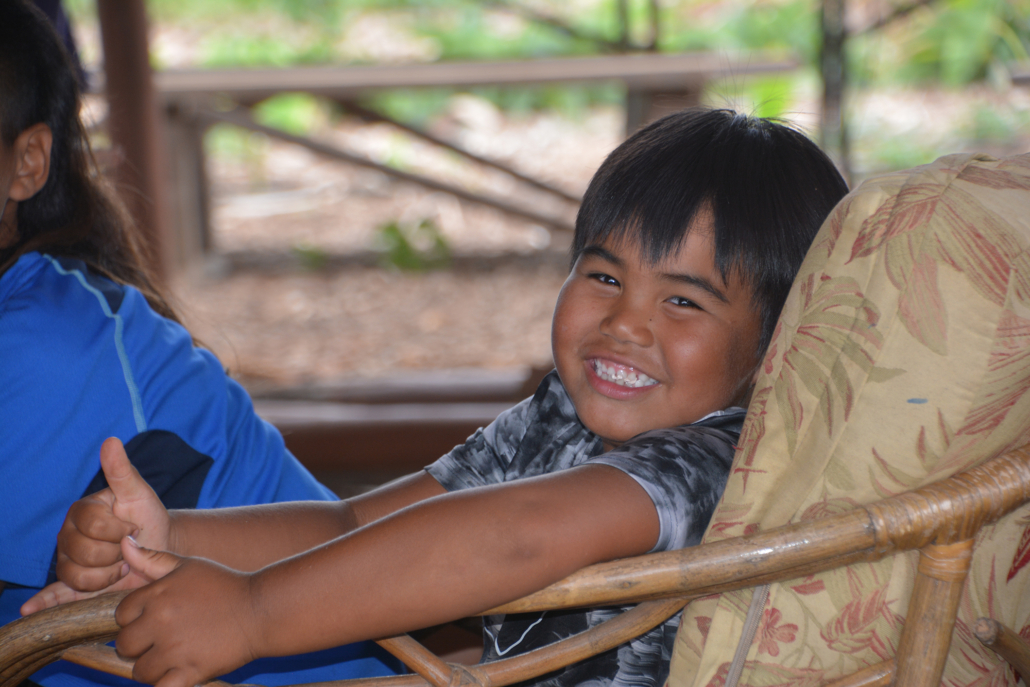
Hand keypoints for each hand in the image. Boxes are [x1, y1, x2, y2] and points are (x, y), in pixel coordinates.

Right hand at [21, 437, 170, 614]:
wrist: (157, 548)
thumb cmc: (147, 518)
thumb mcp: (139, 494)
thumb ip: (122, 471)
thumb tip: (111, 441)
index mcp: (82, 512)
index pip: (93, 527)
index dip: (119, 532)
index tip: (134, 529)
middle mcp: (68, 535)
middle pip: (84, 553)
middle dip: (116, 554)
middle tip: (128, 549)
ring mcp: (68, 560)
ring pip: (77, 576)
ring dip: (108, 576)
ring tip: (121, 566)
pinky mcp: (73, 585)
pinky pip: (54, 595)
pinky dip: (41, 604)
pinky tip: (29, 612)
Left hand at [116, 538, 261, 686]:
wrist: (262, 609)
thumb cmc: (224, 585)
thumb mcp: (188, 565)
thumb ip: (152, 558)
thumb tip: (123, 543)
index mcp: (157, 596)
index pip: (121, 615)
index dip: (135, 618)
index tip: (154, 619)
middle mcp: (161, 622)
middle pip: (124, 644)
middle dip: (138, 645)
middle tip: (161, 641)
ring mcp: (175, 649)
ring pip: (139, 671)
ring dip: (152, 668)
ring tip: (171, 658)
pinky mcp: (191, 671)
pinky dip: (166, 685)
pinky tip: (178, 675)